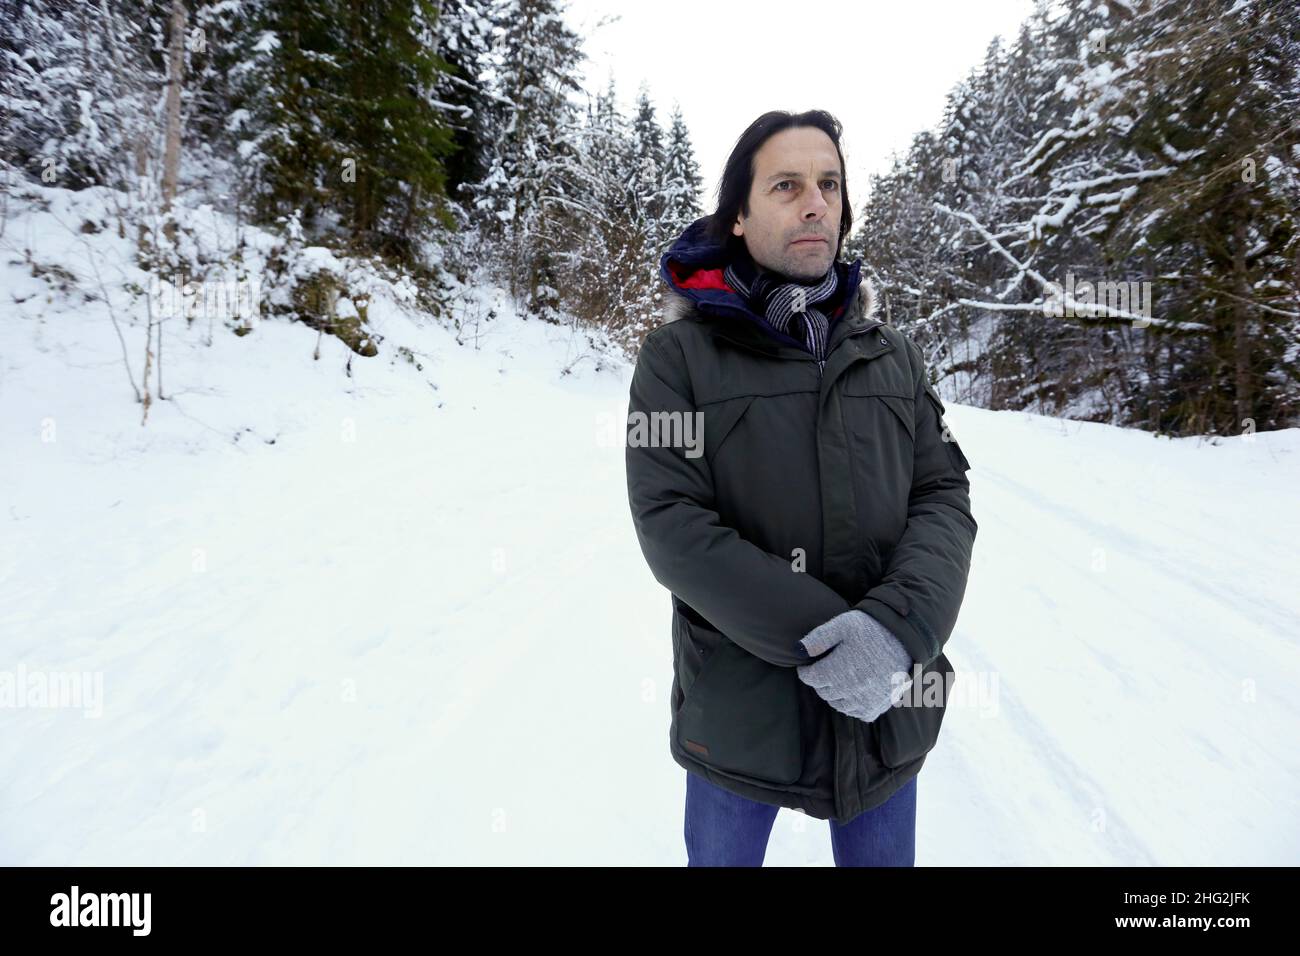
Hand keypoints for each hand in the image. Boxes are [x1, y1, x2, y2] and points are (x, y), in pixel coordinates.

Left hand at [796, 610, 914, 722]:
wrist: (905, 637)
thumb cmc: (871, 628)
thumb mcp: (842, 624)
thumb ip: (817, 638)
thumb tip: (797, 650)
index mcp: (836, 671)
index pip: (809, 678)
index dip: (806, 670)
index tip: (809, 664)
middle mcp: (849, 690)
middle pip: (823, 692)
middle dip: (820, 682)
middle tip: (826, 669)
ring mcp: (865, 699)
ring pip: (839, 705)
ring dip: (836, 695)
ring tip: (841, 679)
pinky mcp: (880, 705)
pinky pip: (860, 713)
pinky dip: (855, 706)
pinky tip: (856, 691)